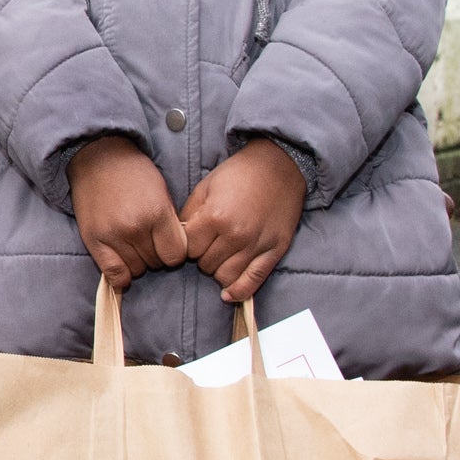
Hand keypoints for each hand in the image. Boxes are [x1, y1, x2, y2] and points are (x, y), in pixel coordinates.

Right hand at [67, 134, 186, 289]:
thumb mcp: (162, 192)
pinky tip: (123, 268)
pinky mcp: (93, 240)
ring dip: (138, 262)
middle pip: (156, 263)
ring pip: (137, 270)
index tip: (168, 244)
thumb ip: (169, 223)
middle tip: (148, 240)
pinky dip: (120, 276)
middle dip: (156, 255)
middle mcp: (135, 228)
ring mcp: (113, 236)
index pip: (176, 256)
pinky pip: (113, 273)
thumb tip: (174, 252)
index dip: (174, 252)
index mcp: (157, 213)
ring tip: (133, 245)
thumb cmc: (134, 173)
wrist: (98, 158)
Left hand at [181, 137, 304, 303]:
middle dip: (203, 257)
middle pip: (206, 265)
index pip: (189, 251)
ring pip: (226, 277)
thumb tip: (179, 239)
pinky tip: (228, 294)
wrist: (280, 165)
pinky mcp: (275, 250)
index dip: (188, 245)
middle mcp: (236, 235)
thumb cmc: (238, 174)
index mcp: (215, 218)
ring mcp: (257, 245)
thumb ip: (188, 215)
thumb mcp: (204, 187)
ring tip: (221, 256)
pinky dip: (240, 291)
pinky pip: (254, 280)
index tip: (194, 237)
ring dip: (219, 271)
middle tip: (209, 244)